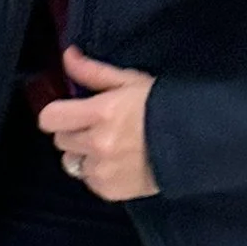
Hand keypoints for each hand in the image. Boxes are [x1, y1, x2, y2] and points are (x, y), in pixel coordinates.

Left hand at [38, 49, 157, 199]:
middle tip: (99, 128)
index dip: (57, 115)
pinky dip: (98, 173)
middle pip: (60, 141)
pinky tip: (119, 163)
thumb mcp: (131, 82)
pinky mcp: (108, 190)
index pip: (50, 118)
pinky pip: (88, 181)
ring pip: (72, 163)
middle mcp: (97, 143)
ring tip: (110, 147)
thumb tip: (68, 56)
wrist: (196, 142)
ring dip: (85, 155)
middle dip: (75, 133)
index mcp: (101, 112)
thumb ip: (94, 72)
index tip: (68, 113)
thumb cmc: (164, 106)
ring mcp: (102, 170)